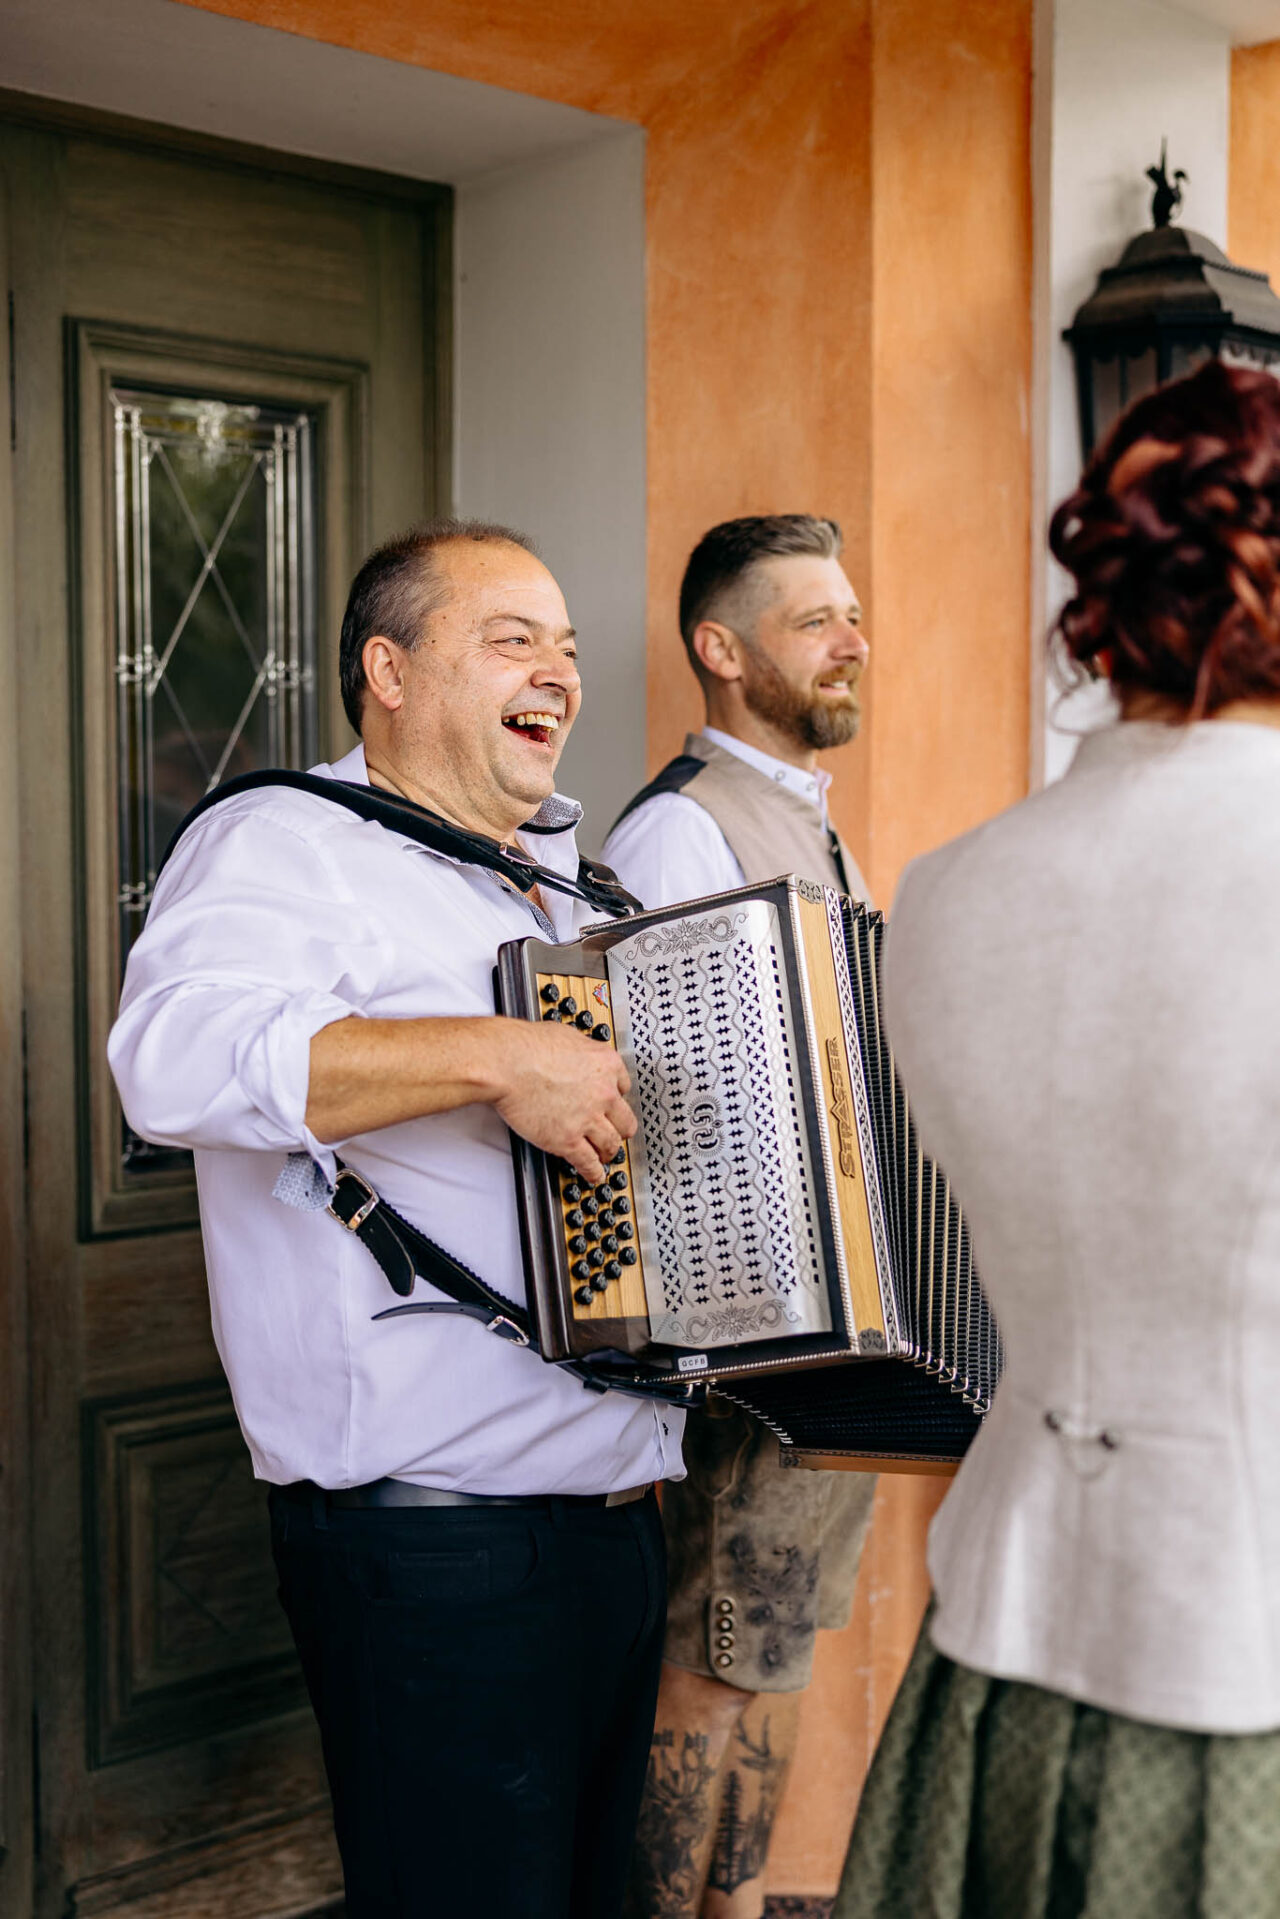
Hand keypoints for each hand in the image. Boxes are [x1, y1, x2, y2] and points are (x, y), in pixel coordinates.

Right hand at [490, 1019, 636, 1184]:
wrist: (506, 1063)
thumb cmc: (525, 1046)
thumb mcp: (566, 1035)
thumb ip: (580, 1050)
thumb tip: (577, 1054)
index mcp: (606, 1064)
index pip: (623, 1087)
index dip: (615, 1098)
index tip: (611, 1105)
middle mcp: (604, 1092)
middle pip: (625, 1120)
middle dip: (620, 1129)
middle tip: (615, 1133)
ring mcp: (588, 1118)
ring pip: (611, 1144)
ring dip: (608, 1152)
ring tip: (604, 1156)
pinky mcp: (569, 1140)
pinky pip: (589, 1163)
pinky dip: (593, 1172)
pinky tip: (593, 1174)